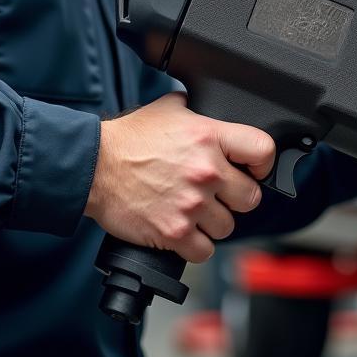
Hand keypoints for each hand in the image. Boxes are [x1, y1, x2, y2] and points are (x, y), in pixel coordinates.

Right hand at [84, 92, 274, 262]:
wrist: (93, 166)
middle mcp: (206, 171)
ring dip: (214, 222)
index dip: (262, 163)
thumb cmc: (127, 139)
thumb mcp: (168, 109)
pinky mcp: (175, 232)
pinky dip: (196, 246)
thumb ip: (196, 110)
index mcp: (209, 137)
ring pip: (228, 226)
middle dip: (235, 197)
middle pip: (251, 197)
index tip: (253, 170)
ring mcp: (192, 204)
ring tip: (194, 211)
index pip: (263, 151)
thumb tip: (210, 106)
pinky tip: (184, 231)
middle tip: (217, 194)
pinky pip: (205, 251)